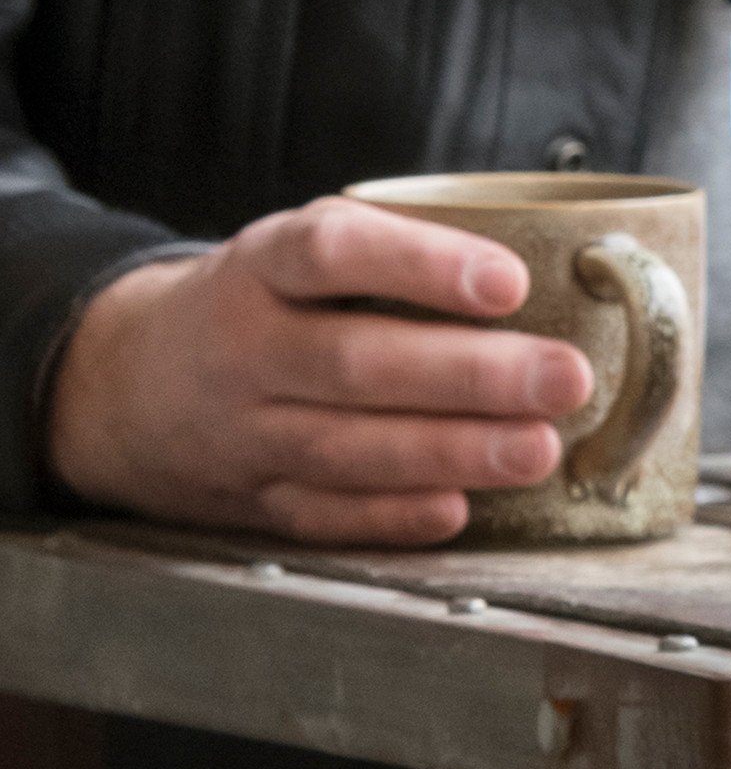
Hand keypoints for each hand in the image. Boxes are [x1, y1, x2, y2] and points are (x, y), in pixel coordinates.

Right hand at [41, 204, 598, 547]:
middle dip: (469, 375)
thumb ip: (397, 252)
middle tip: (564, 379)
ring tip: (536, 448)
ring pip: (344, 446)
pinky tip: (456, 509)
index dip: (420, 265)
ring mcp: (242, 430)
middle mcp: (244, 348)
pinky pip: (321, 515)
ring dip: (449, 452)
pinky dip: (390, 517)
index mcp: (260, 268)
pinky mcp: (250, 499)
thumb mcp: (301, 250)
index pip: (330, 252)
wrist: (129, 383)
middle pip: (353, 361)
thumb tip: (553, 267)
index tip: (509, 283)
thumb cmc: (262, 306)